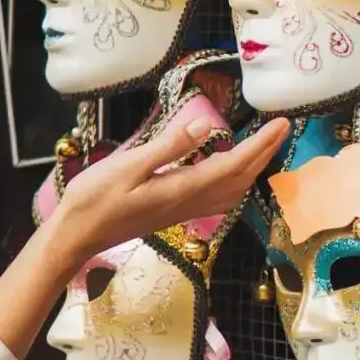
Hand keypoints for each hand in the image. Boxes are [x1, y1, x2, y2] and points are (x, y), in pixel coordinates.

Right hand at [0, 107, 288, 357]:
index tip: (281, 123)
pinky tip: (224, 168)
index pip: (234, 165)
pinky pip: (216, 196)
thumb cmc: (95, 199)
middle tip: (281, 128)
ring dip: (251, 168)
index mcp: (183, 188)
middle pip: (240, 179)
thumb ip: (168, 147)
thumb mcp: (128, 166)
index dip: (261, 145)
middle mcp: (190, 202)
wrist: (78, 235)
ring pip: (231, 190)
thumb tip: (206, 127)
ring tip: (261, 145)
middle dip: (264, 154)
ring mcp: (182, 210)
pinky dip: (232, 179)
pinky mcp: (173, 211)